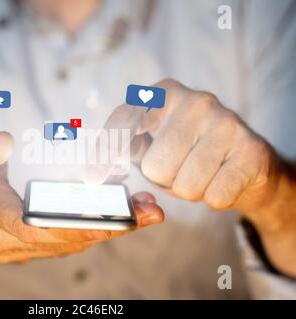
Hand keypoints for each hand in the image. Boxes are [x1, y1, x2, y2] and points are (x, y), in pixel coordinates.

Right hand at [0, 125, 163, 264]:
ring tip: (144, 212)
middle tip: (149, 211)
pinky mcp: (23, 249)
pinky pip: (62, 244)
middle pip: (61, 240)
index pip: (30, 224)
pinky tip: (117, 217)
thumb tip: (5, 142)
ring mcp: (14, 250)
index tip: (113, 214)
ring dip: (107, 231)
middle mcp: (2, 240)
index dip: (72, 221)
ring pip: (66, 246)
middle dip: (108, 227)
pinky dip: (92, 232)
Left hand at [85, 79, 295, 276]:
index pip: (124, 121)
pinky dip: (215, 199)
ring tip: (202, 173)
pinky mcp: (251, 149)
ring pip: (185, 186)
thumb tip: (92, 177)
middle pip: (155, 167)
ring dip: (189, 190)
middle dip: (163, 179)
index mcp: (164, 94)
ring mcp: (226, 122)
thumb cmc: (189, 154)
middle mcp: (196, 100)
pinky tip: (224, 179)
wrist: (247, 164)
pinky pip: (215, 197)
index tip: (93, 178)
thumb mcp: (151, 145)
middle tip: (180, 168)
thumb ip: (122, 151)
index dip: (106, 152)